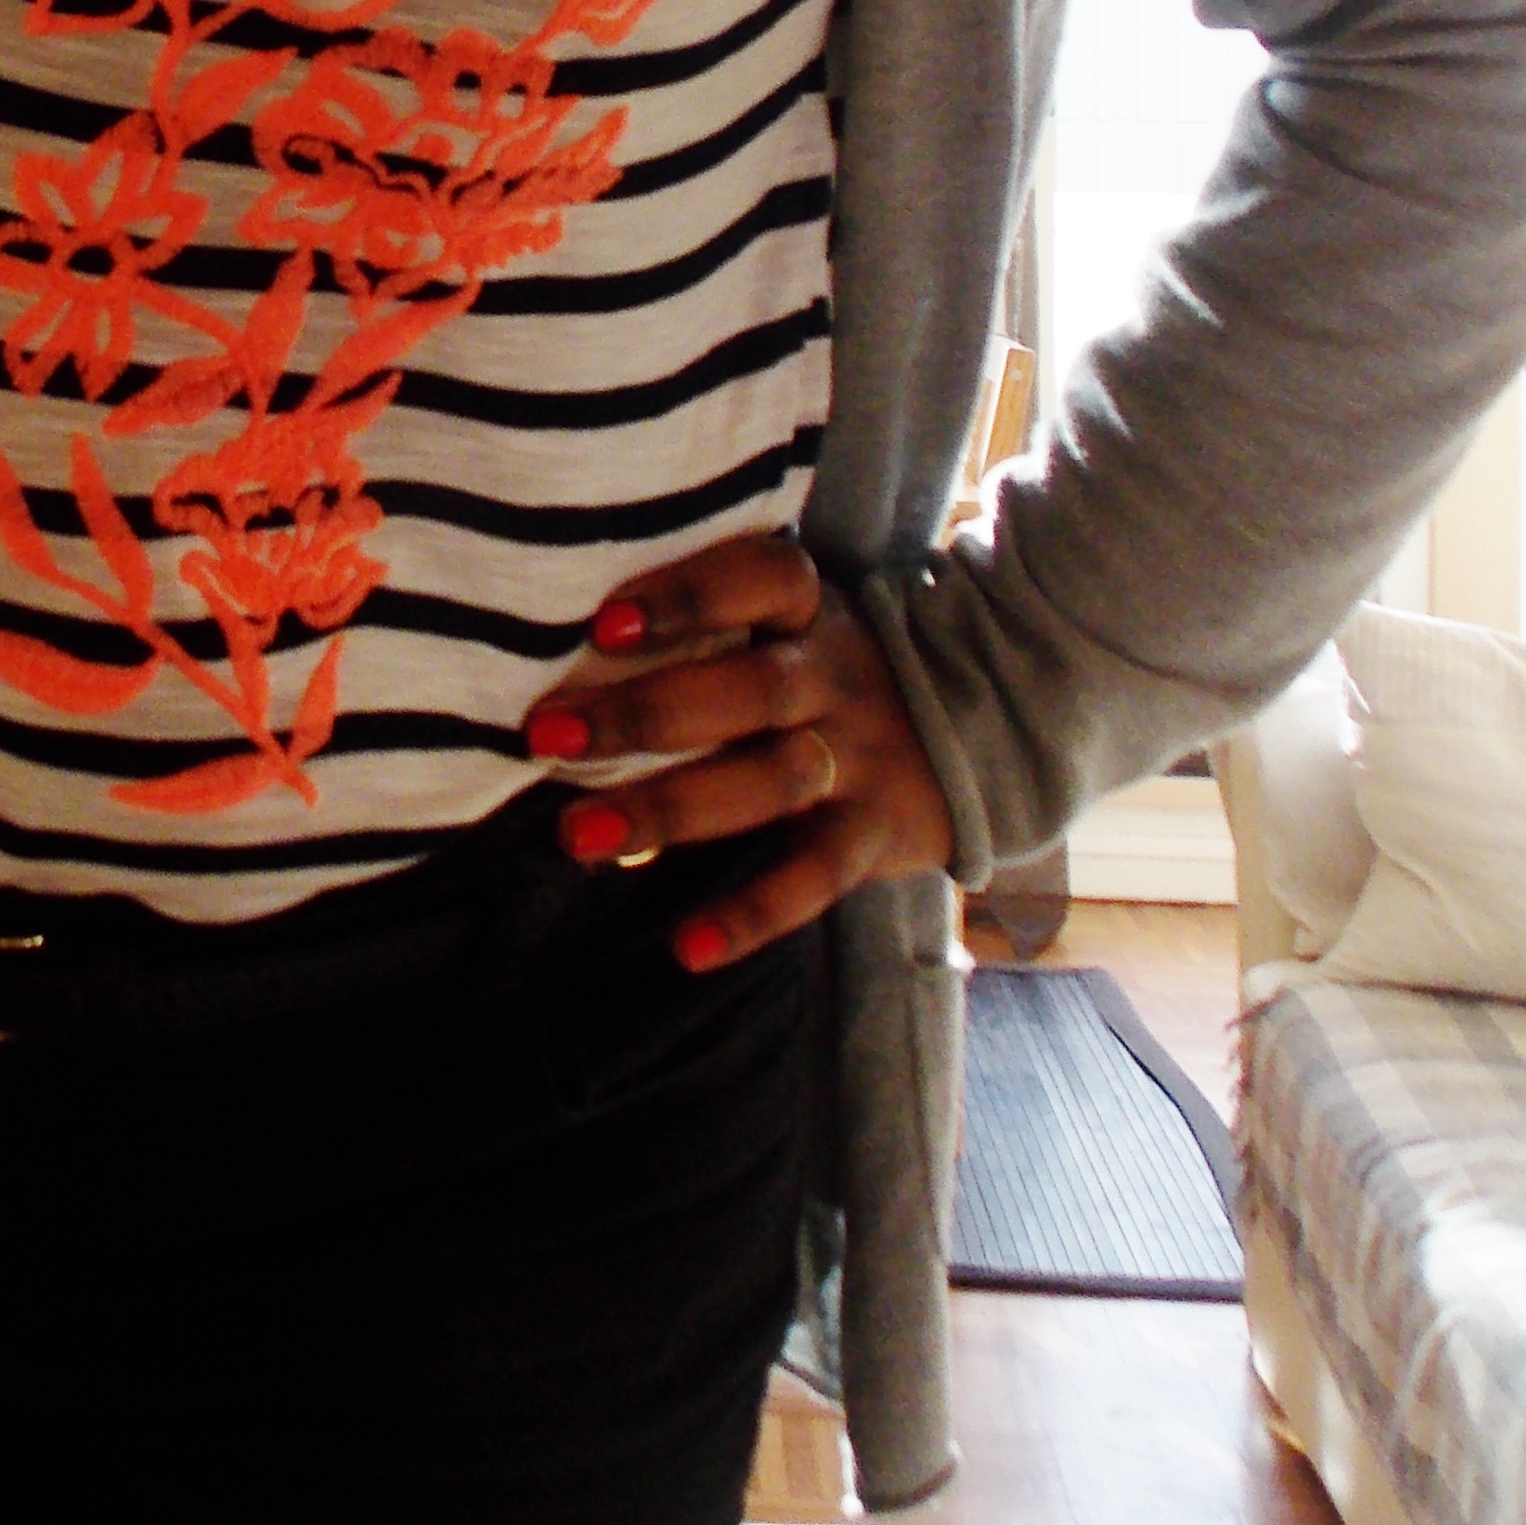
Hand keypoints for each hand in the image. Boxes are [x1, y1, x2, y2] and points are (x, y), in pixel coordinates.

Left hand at [521, 531, 954, 972]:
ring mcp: (859, 759)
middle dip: (645, 712)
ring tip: (576, 835)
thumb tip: (555, 645)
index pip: (764, 578)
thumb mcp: (792, 627)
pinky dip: (752, 915)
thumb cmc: (828, 674)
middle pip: (750, 690)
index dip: (690, 593)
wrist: (979, 735)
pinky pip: (813, 880)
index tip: (605, 619)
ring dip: (669, 810)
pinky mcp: (872, 837)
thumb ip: (710, 627)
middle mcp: (835, 679)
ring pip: (768, 782)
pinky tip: (685, 946)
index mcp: (810, 614)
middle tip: (546, 732)